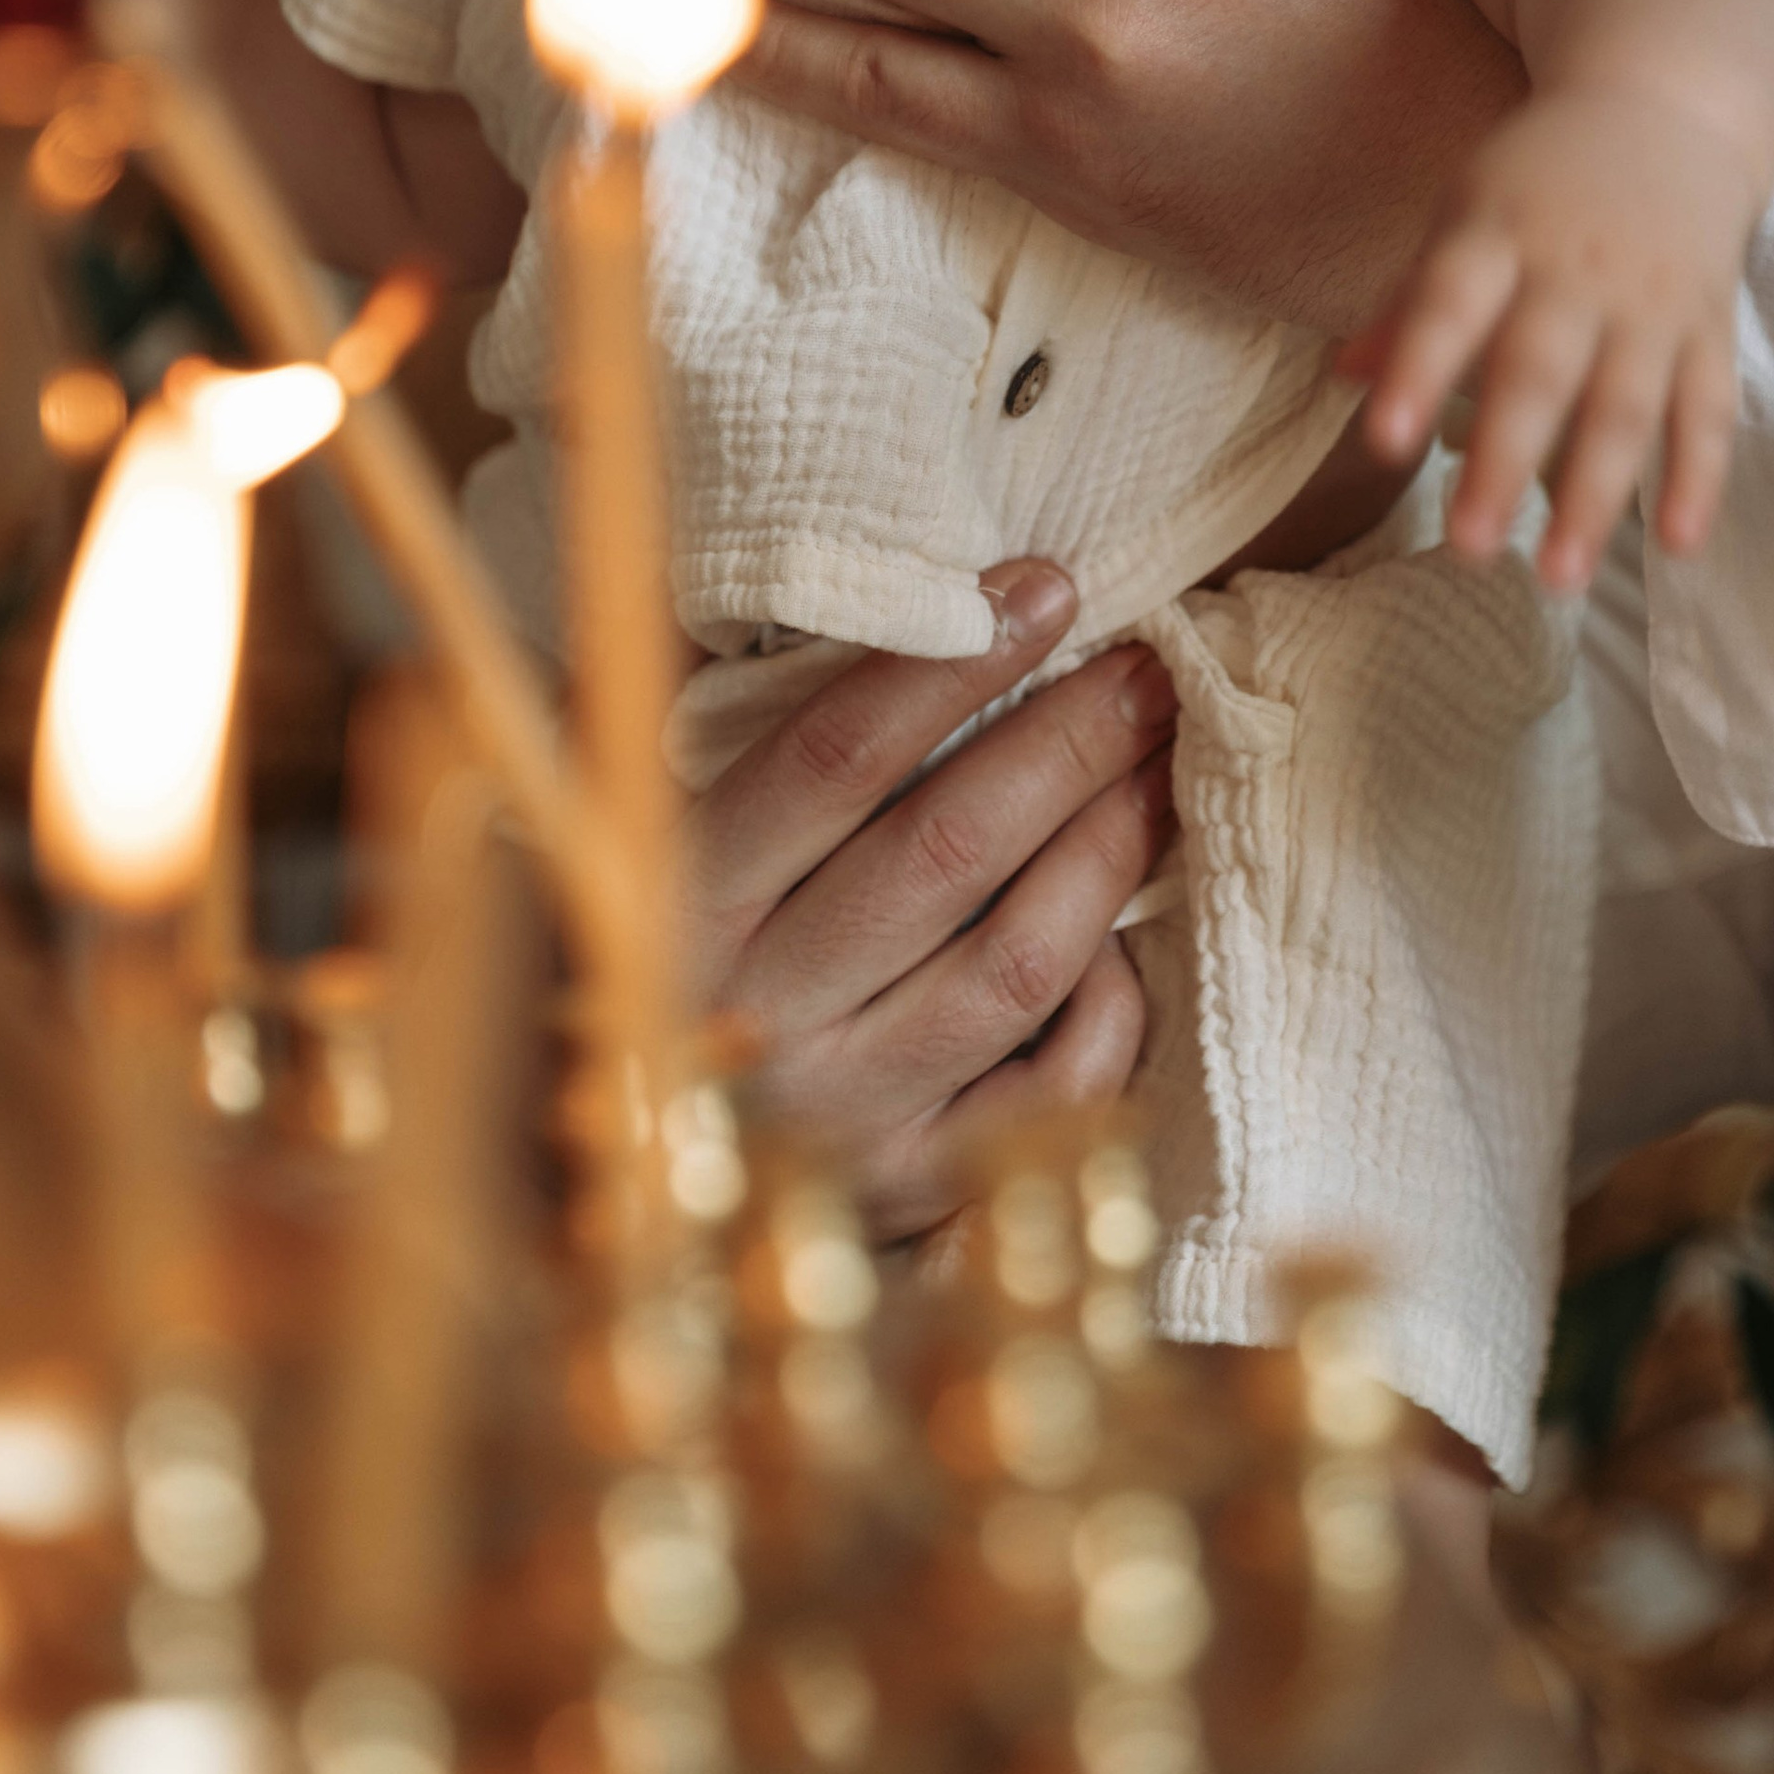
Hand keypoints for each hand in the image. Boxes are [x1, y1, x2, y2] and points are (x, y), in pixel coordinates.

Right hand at [685, 559, 1169, 1241]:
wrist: (614, 1176)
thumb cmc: (663, 952)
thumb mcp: (650, 831)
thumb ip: (717, 716)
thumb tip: (843, 583)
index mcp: (684, 900)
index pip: (835, 758)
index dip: (949, 663)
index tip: (1042, 589)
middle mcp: (758, 1013)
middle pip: (947, 847)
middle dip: (1068, 739)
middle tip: (1145, 669)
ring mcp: (844, 1114)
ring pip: (1020, 961)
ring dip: (1110, 847)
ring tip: (1158, 768)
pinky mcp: (919, 1191)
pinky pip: (1058, 1086)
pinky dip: (1108, 998)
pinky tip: (1124, 931)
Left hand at [1358, 88, 1751, 590]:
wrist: (1668, 104)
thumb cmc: (1540, 176)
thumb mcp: (1465, 208)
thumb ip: (1411, 298)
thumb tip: (1343, 379)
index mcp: (1496, 231)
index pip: (1449, 303)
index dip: (1419, 369)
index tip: (1385, 441)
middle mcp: (1576, 268)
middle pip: (1539, 372)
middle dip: (1505, 463)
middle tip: (1468, 551)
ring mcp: (1651, 301)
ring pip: (1626, 406)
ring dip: (1595, 496)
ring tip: (1559, 578)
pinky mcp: (1710, 326)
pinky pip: (1709, 407)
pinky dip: (1698, 477)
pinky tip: (1676, 544)